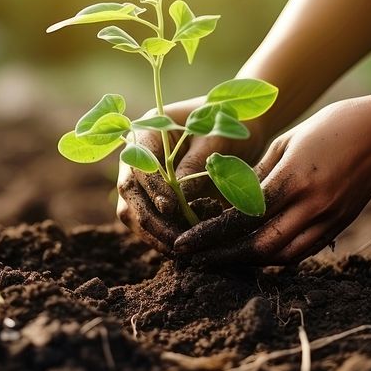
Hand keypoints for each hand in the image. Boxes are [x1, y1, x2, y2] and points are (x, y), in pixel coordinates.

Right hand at [116, 96, 268, 254]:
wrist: (242, 124)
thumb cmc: (228, 122)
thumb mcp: (215, 138)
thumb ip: (193, 164)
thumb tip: (172, 203)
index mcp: (148, 131)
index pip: (139, 164)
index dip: (151, 188)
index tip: (171, 207)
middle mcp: (139, 155)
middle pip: (129, 192)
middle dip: (149, 219)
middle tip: (176, 239)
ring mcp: (144, 177)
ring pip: (133, 211)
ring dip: (153, 232)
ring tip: (180, 248)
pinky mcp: (156, 196)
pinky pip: (149, 219)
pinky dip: (162, 235)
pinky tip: (184, 243)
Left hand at [172, 93, 370, 266]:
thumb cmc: (332, 126)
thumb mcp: (288, 141)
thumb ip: (259, 174)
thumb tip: (231, 199)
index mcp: (294, 179)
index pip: (243, 217)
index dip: (211, 235)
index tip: (186, 245)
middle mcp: (312, 205)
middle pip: (261, 246)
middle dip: (225, 257)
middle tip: (197, 260)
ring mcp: (329, 218)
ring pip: (283, 256)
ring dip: (251, 261)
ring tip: (223, 258)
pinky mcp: (340, 224)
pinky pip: (304, 251)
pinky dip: (278, 256)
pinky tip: (259, 251)